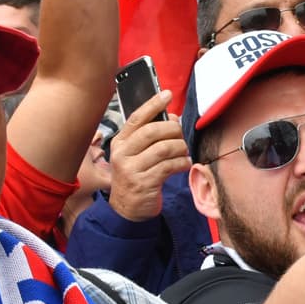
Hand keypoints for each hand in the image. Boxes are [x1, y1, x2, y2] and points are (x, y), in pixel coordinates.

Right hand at [107, 91, 191, 221]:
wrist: (127, 209)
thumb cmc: (136, 176)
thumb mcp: (136, 154)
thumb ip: (150, 136)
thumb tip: (173, 118)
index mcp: (120, 142)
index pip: (137, 118)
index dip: (153, 104)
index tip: (167, 94)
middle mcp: (122, 154)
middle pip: (152, 132)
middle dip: (173, 130)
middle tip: (180, 135)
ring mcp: (131, 170)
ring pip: (163, 149)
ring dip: (180, 148)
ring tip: (184, 152)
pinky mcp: (144, 183)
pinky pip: (169, 167)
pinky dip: (181, 163)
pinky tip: (184, 164)